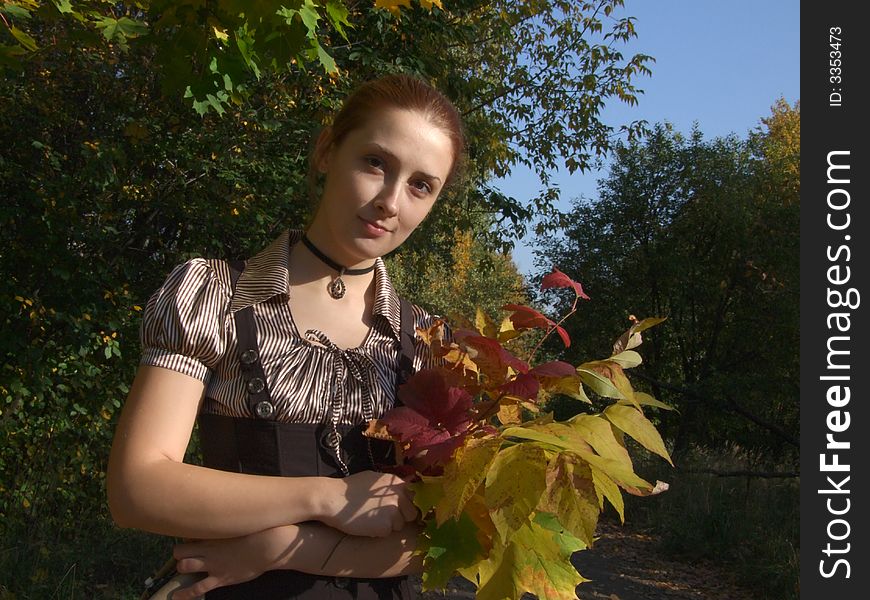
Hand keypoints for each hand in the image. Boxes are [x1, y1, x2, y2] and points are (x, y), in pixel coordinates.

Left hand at [169, 527, 294, 598]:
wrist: (269, 546)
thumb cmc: (260, 530)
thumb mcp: (242, 520)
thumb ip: (230, 519)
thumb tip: (228, 510)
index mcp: (214, 533)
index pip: (188, 532)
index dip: (186, 534)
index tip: (190, 535)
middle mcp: (209, 549)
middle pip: (180, 551)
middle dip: (179, 553)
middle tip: (184, 554)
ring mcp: (213, 565)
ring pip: (184, 567)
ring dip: (182, 568)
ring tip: (181, 570)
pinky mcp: (220, 578)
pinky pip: (197, 589)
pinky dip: (185, 594)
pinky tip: (176, 597)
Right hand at [320, 470, 417, 537]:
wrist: (332, 498)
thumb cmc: (349, 489)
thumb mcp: (374, 479)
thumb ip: (391, 486)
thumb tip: (404, 490)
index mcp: (397, 482)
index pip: (415, 497)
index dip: (408, 505)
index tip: (401, 510)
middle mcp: (399, 495)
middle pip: (411, 514)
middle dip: (401, 517)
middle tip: (383, 516)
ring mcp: (394, 511)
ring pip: (399, 525)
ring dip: (388, 525)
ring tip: (371, 519)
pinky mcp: (385, 526)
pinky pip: (387, 533)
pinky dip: (378, 532)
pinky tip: (366, 525)